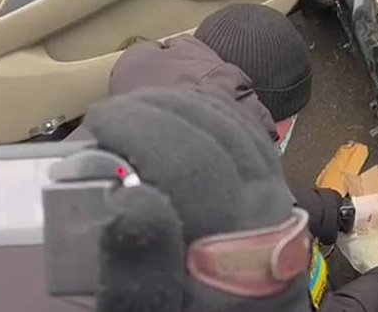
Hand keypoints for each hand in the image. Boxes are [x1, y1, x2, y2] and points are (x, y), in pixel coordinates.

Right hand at [84, 88, 309, 311]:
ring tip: (138, 107)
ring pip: (238, 128)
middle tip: (108, 114)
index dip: (142, 131)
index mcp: (237, 245)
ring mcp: (279, 198)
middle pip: (217, 136)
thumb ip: (138, 271)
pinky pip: (251, 137)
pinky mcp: (279, 193)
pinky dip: (215, 115)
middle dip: (158, 111)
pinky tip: (183, 112)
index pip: (192, 164)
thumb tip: (128, 199)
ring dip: (185, 106)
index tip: (98, 123)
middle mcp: (267, 212)